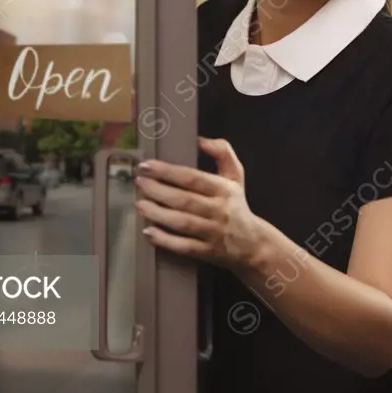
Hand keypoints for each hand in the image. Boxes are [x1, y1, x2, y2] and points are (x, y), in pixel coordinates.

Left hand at [135, 136, 264, 271]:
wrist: (252, 243)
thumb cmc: (236, 205)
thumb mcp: (235, 176)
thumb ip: (223, 152)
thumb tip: (200, 140)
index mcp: (224, 189)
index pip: (193, 178)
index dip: (168, 171)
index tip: (146, 166)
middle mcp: (218, 210)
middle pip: (184, 200)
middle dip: (158, 191)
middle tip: (139, 183)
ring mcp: (213, 233)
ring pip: (182, 223)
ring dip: (158, 214)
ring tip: (139, 205)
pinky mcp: (207, 252)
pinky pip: (184, 246)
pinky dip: (165, 240)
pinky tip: (148, 232)